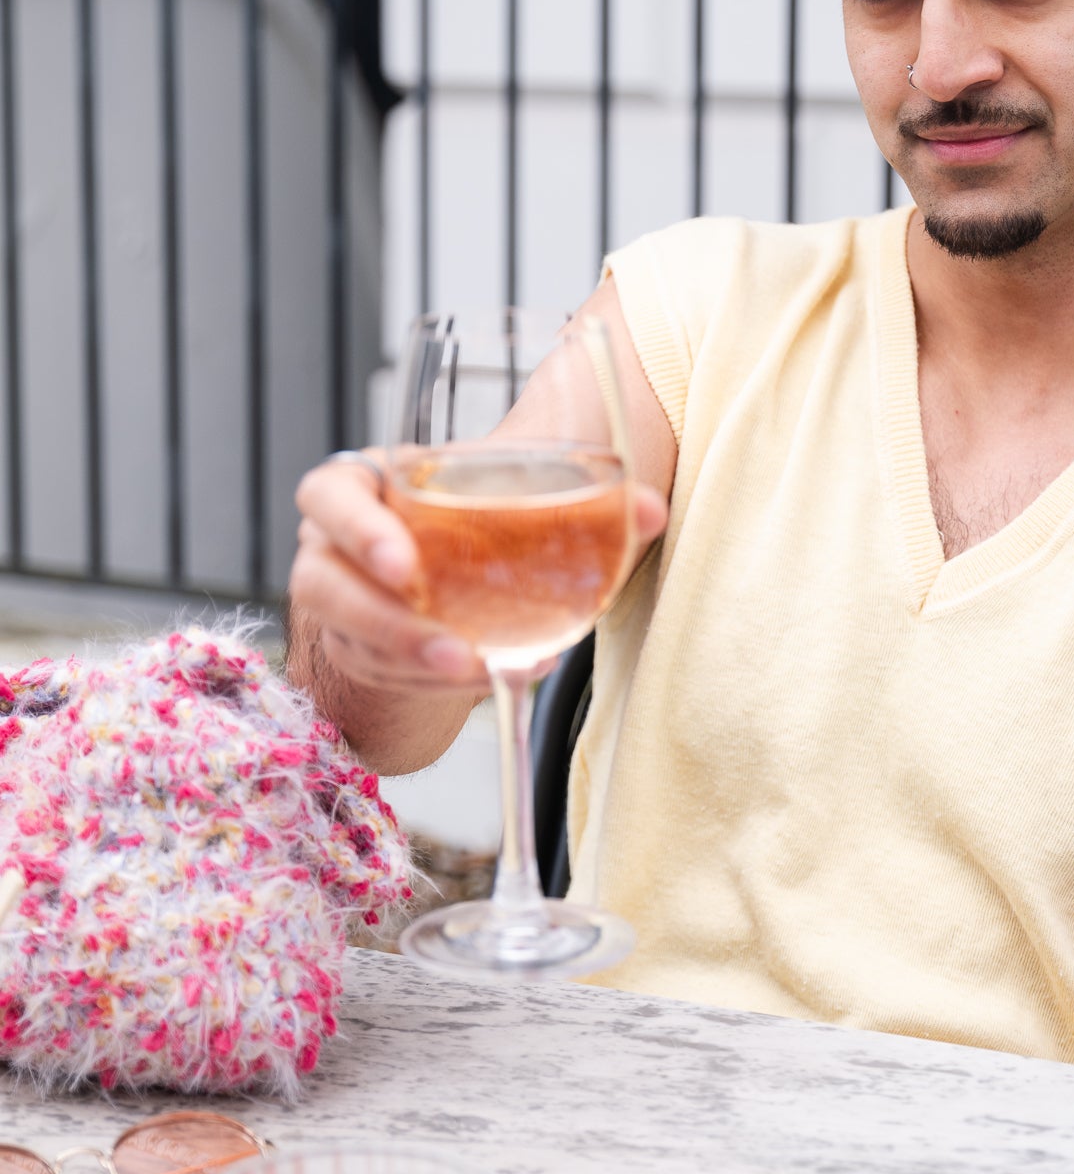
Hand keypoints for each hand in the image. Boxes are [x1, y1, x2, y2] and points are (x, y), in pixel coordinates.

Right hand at [290, 452, 668, 699]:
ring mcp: (340, 606)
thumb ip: (583, 497)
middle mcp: (333, 547)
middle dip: (383, 619)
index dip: (356, 528)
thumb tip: (650, 510)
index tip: (404, 561)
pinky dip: (440, 685)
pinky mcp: (359, 654)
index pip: (328, 495)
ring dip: (417, 663)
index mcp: (362, 487)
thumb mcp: (509, 493)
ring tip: (478, 669)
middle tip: (449, 643)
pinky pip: (387, 676)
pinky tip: (493, 677)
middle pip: (322, 584)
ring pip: (355, 641)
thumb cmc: (471, 518)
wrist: (447, 567)